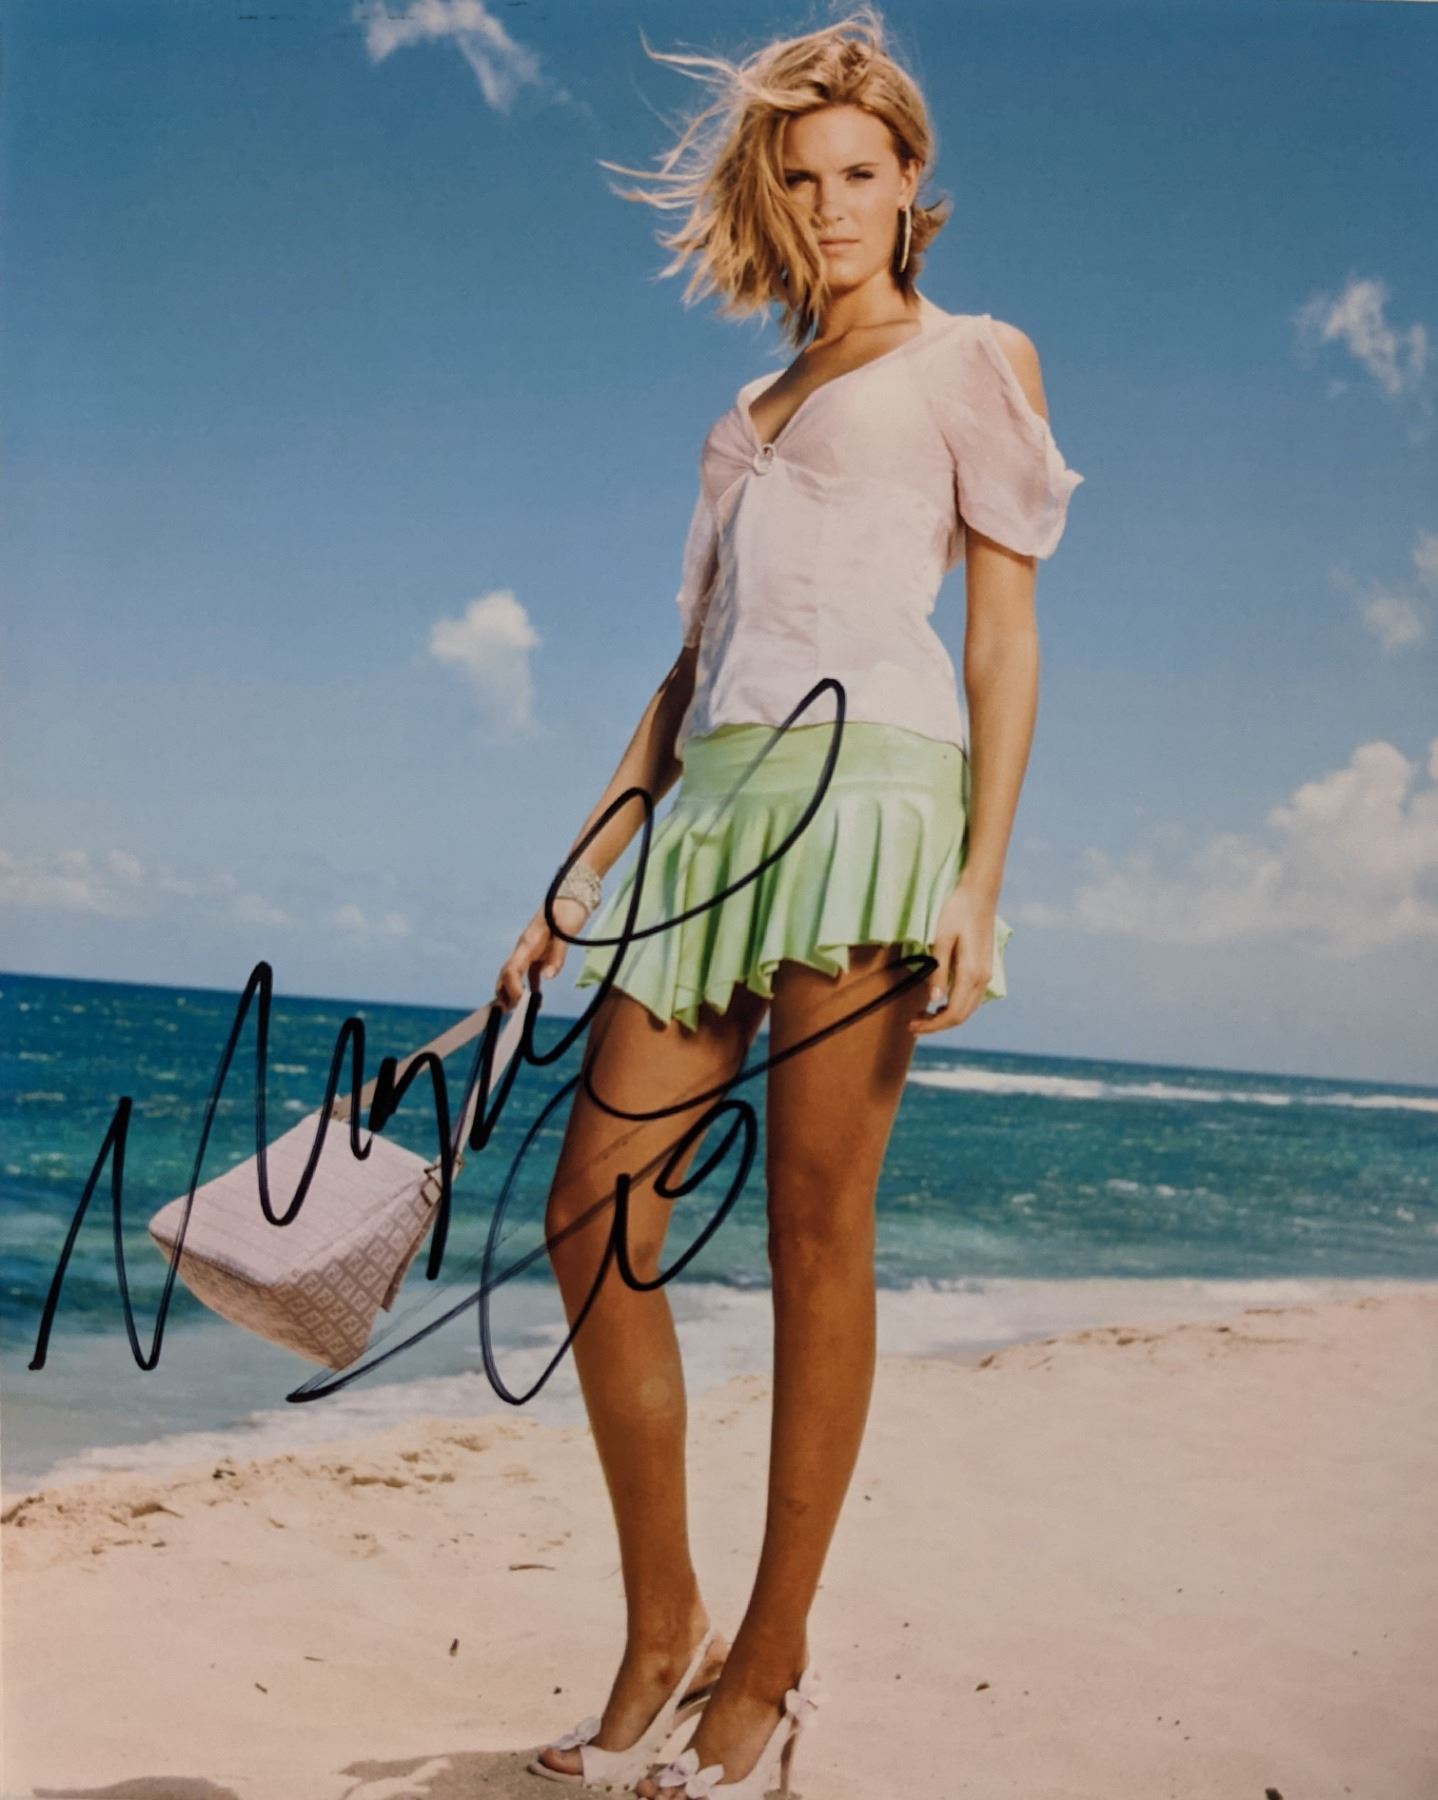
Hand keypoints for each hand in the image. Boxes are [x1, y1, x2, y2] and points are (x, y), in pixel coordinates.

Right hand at [493, 895, 592, 1012]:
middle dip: (505, 993)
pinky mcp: (539, 952)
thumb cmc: (568, 910)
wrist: (572, 895)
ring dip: (513, 992)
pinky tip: (537, 999)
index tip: (520, 1003)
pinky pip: (529, 972)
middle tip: (511, 1013)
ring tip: (518, 1011)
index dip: (512, 988)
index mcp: (528, 943)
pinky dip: (530, 986)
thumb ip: (557, 954)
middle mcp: (524, 947)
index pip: (511, 969)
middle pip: (506, 974)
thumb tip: (548, 977)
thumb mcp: (567, 931)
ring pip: (514, 974)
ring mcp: (530, 950)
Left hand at [908, 878, 996, 1036]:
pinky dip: (955, 1006)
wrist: (980, 893)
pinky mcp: (985, 968)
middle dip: (937, 1024)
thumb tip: (933, 1000)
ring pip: (967, 1008)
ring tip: (922, 1014)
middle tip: (913, 1023)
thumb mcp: (941, 939)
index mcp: (971, 972)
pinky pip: (971, 997)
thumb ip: (938, 971)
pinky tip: (939, 1001)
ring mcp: (987, 974)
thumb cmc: (957, 911)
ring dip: (946, 1016)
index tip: (912, 1025)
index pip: (952, 1013)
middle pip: (961, 1015)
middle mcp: (983, 978)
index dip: (932, 1025)